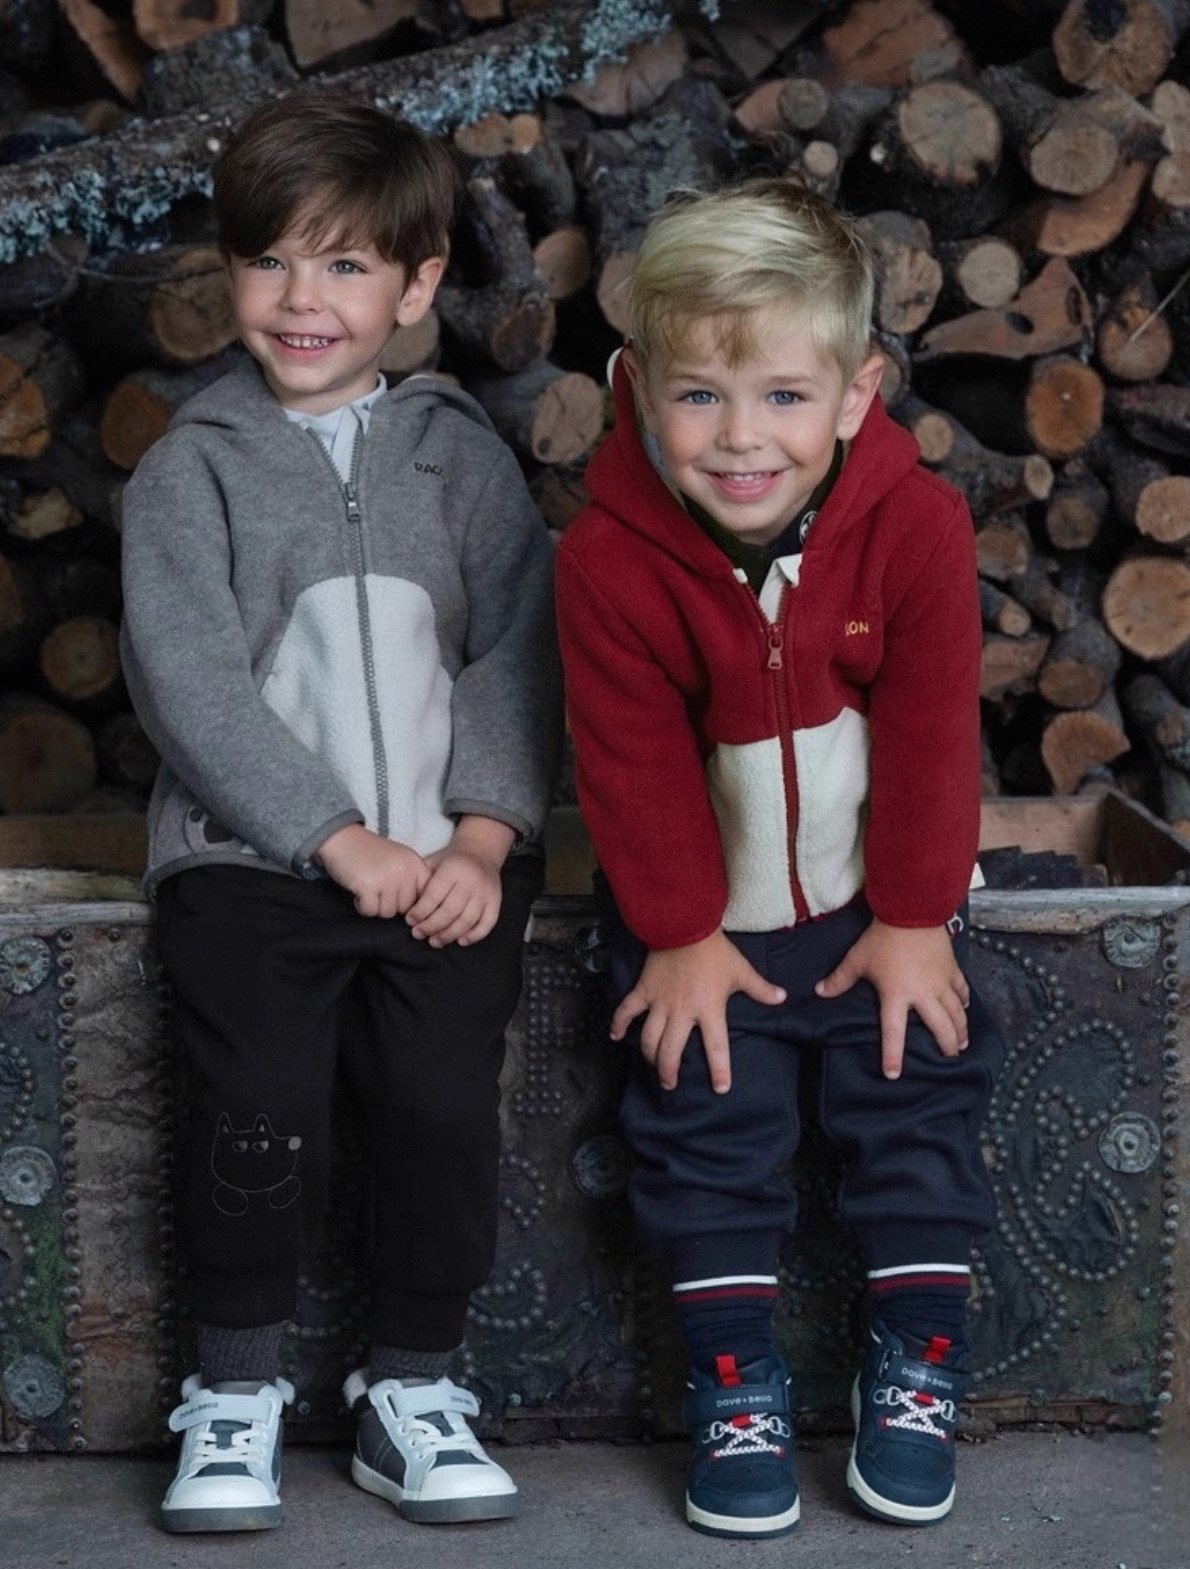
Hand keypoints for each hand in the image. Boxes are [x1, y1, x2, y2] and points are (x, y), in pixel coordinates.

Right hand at [316, 824, 429, 917]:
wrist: (342, 838)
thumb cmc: (371, 854)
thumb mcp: (401, 861)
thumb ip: (413, 881)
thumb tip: (420, 913)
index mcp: (416, 865)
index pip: (428, 897)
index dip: (415, 905)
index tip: (402, 902)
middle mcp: (406, 871)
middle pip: (406, 909)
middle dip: (390, 904)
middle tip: (378, 887)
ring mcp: (387, 879)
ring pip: (388, 913)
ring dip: (375, 905)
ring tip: (369, 886)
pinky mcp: (368, 886)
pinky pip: (370, 911)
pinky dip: (362, 905)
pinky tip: (359, 889)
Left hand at [406, 815, 516, 945]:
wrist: (481, 851)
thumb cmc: (451, 860)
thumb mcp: (435, 861)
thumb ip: (421, 879)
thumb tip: (403, 902)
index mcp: (453, 868)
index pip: (434, 896)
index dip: (420, 911)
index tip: (410, 921)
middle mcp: (472, 881)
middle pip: (450, 911)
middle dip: (431, 926)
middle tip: (418, 934)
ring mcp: (486, 892)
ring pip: (467, 920)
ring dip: (449, 935)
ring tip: (434, 941)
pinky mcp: (496, 901)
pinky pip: (487, 924)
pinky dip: (474, 935)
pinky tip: (460, 941)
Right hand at [611, 930, 785, 1094]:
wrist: (685, 925)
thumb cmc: (715, 950)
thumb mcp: (740, 970)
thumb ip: (760, 988)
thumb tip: (782, 998)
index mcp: (708, 1009)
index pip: (716, 1047)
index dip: (719, 1070)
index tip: (720, 1088)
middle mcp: (682, 1011)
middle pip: (671, 1051)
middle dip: (669, 1071)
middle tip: (670, 1084)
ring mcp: (660, 1002)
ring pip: (649, 1038)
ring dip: (649, 1056)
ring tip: (652, 1068)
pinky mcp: (644, 990)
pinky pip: (627, 1011)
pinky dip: (618, 1024)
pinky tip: (614, 1037)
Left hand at [814, 917, 968, 1079]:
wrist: (911, 910)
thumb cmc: (882, 937)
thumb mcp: (857, 958)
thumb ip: (839, 978)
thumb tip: (819, 991)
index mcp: (897, 996)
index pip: (894, 1032)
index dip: (893, 1055)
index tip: (894, 1075)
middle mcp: (923, 995)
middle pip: (940, 1028)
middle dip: (945, 1046)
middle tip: (949, 1058)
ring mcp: (941, 982)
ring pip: (956, 1013)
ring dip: (960, 1029)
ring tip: (962, 1043)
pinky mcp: (952, 969)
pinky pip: (962, 990)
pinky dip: (965, 1001)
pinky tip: (965, 1008)